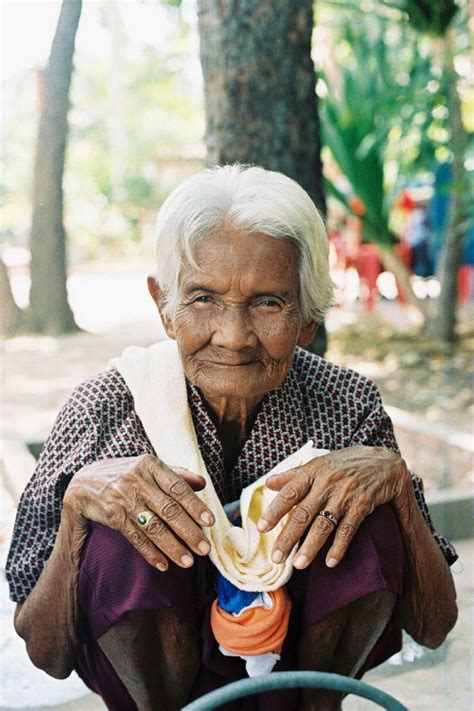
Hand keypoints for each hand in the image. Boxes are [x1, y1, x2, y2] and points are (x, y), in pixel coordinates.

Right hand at [63, 455, 214, 571]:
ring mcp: (125, 499)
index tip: (209, 521)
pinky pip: (135, 537)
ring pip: (153, 526)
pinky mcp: (114, 516)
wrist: (85, 481)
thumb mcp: (149, 467)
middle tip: (204, 548)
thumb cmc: (127, 474)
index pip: (177, 487)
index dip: (194, 505)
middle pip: (168, 509)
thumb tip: (202, 484)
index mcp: (151, 465)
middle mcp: (138, 481)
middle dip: (188, 531)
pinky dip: (150, 553)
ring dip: (172, 546)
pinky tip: (163, 565)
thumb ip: (177, 474)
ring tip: (189, 561)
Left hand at [257, 446, 410, 569]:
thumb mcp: (319, 463)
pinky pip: (348, 529)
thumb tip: (268, 483)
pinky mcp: (362, 505)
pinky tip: (330, 562)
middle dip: (288, 537)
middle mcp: (326, 483)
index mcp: (312, 471)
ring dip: (310, 546)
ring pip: (324, 524)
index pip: (289, 493)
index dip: (275, 511)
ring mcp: (345, 495)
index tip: (261, 528)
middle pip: (303, 513)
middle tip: (276, 558)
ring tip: (298, 565)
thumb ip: (293, 475)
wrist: (384, 462)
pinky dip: (339, 547)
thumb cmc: (345, 464)